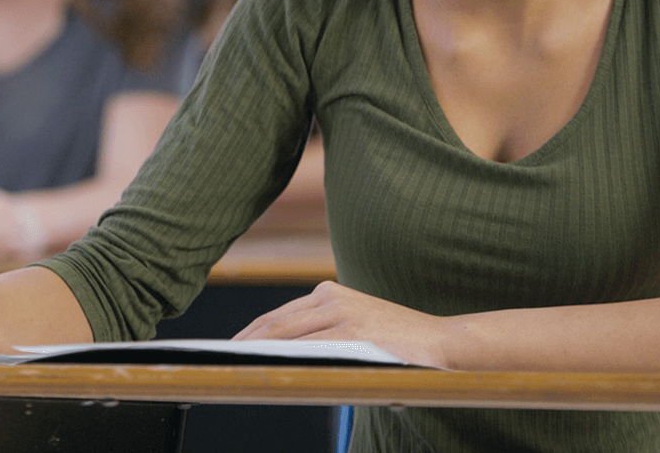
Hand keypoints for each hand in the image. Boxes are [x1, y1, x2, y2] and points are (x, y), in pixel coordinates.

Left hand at [233, 281, 450, 367]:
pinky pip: (308, 346)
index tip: (229, 348)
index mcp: (328, 292)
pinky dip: (284, 357)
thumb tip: (283, 357)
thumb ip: (322, 335)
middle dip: (244, 342)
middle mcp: (330, 296)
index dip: (249, 332)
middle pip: (274, 322)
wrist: (438, 341)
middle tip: (221, 359)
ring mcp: (341, 311)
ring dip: (257, 351)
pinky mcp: (352, 329)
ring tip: (236, 366)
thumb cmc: (396, 343)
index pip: (277, 315)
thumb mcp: (354, 329)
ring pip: (285, 334)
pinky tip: (269, 367)